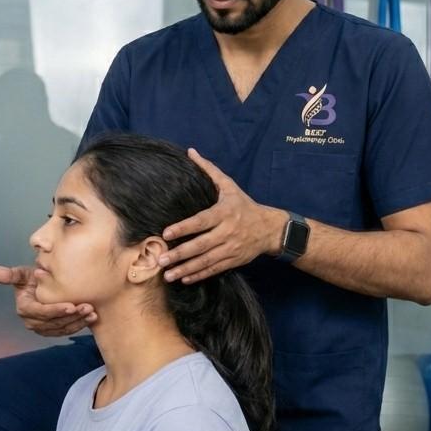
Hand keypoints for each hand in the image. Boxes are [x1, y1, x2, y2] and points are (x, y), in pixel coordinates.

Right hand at [0, 265, 96, 335]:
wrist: (43, 287)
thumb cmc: (33, 279)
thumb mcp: (22, 275)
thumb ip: (8, 274)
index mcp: (24, 309)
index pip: (41, 312)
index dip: (55, 310)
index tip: (71, 305)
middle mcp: (32, 322)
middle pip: (54, 322)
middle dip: (71, 316)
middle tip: (87, 306)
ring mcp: (43, 328)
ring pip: (62, 328)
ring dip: (78, 321)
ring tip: (92, 311)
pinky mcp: (54, 331)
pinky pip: (67, 330)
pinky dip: (80, 325)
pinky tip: (92, 317)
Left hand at [158, 149, 284, 282]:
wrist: (269, 228)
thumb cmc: (243, 204)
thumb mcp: (229, 185)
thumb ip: (209, 170)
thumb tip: (190, 152)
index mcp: (224, 212)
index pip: (201, 221)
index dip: (183, 228)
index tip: (166, 234)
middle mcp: (227, 232)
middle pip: (201, 245)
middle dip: (180, 254)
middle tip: (161, 260)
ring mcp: (231, 248)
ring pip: (206, 261)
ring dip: (186, 268)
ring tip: (168, 275)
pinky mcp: (233, 260)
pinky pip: (214, 269)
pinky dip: (199, 275)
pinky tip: (184, 278)